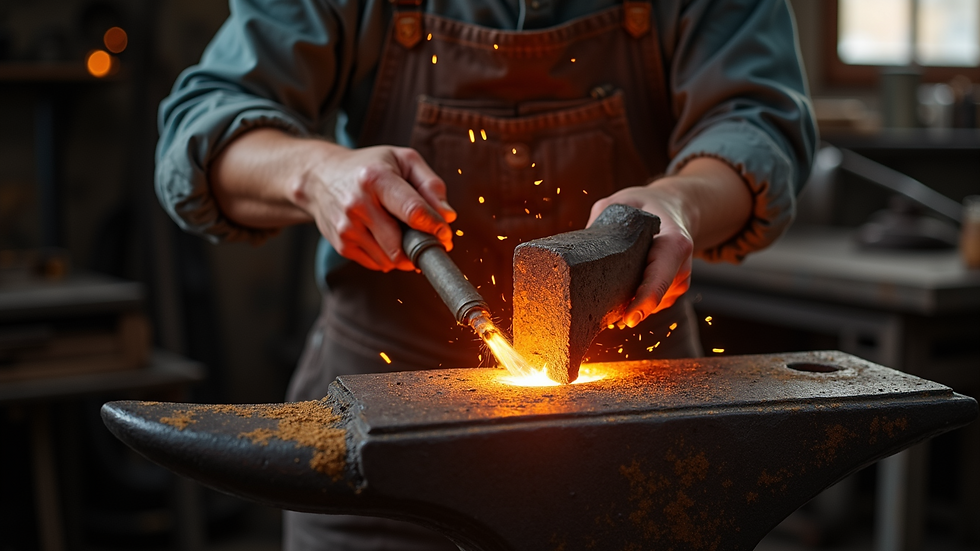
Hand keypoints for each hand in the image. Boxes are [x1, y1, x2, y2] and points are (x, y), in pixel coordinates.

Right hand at [211, 129, 455, 272]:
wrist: (319, 177)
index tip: (444, 234)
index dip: (434, 227)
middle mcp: (358, 204)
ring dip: (406, 254)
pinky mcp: (341, 245)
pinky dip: (389, 257)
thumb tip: (447, 217)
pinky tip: (385, 237)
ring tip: (406, 235)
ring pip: (391, 259)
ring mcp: (347, 227)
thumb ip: (431, 185)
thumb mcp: (403, 160)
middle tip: (431, 242)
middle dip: (422, 247)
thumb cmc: (369, 167)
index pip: (412, 211)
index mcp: (376, 178)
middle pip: (401, 244)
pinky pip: (377, 264)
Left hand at [587, 157, 751, 327]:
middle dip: (628, 308)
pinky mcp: (672, 290)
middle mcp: (681, 266)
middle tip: (601, 315)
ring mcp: (679, 281)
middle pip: (655, 299)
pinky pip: (652, 304)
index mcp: (674, 244)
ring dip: (630, 307)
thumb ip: (601, 221)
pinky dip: (635, 304)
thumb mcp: (620, 203)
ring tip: (607, 302)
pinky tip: (619, 298)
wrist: (672, 209)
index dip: (644, 302)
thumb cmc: (644, 206)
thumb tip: (580, 248)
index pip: (659, 279)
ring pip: (652, 305)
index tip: (628, 319)